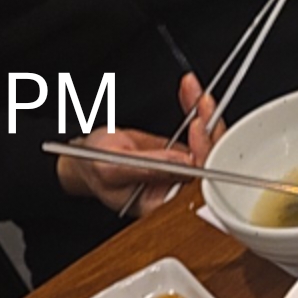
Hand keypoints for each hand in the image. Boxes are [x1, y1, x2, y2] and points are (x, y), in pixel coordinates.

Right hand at [55, 75, 222, 217]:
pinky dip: (196, 111)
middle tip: (202, 104)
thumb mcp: (112, 166)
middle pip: (209, 164)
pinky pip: (197, 134)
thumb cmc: (92, 166)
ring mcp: (182, 173)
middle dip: (209, 130)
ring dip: (205, 115)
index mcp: (160, 204)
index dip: (202, 157)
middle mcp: (176, 192)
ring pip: (207, 146)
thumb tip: (184, 163)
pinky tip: (193, 93)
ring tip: (196, 93)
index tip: (197, 129)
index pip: (195, 186)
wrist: (87, 155)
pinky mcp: (181, 156)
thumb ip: (147, 168)